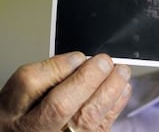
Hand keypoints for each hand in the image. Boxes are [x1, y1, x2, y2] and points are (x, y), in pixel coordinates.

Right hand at [0, 52, 131, 131]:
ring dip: (110, 90)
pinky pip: (101, 126)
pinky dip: (116, 105)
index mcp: (12, 109)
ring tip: (121, 71)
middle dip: (87, 80)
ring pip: (86, 118)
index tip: (78, 56)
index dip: (57, 67)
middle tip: (104, 62)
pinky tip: (122, 89)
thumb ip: (47, 76)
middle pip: (59, 105)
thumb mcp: (24, 94)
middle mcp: (33, 128)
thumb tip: (80, 60)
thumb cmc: (27, 114)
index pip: (30, 84)